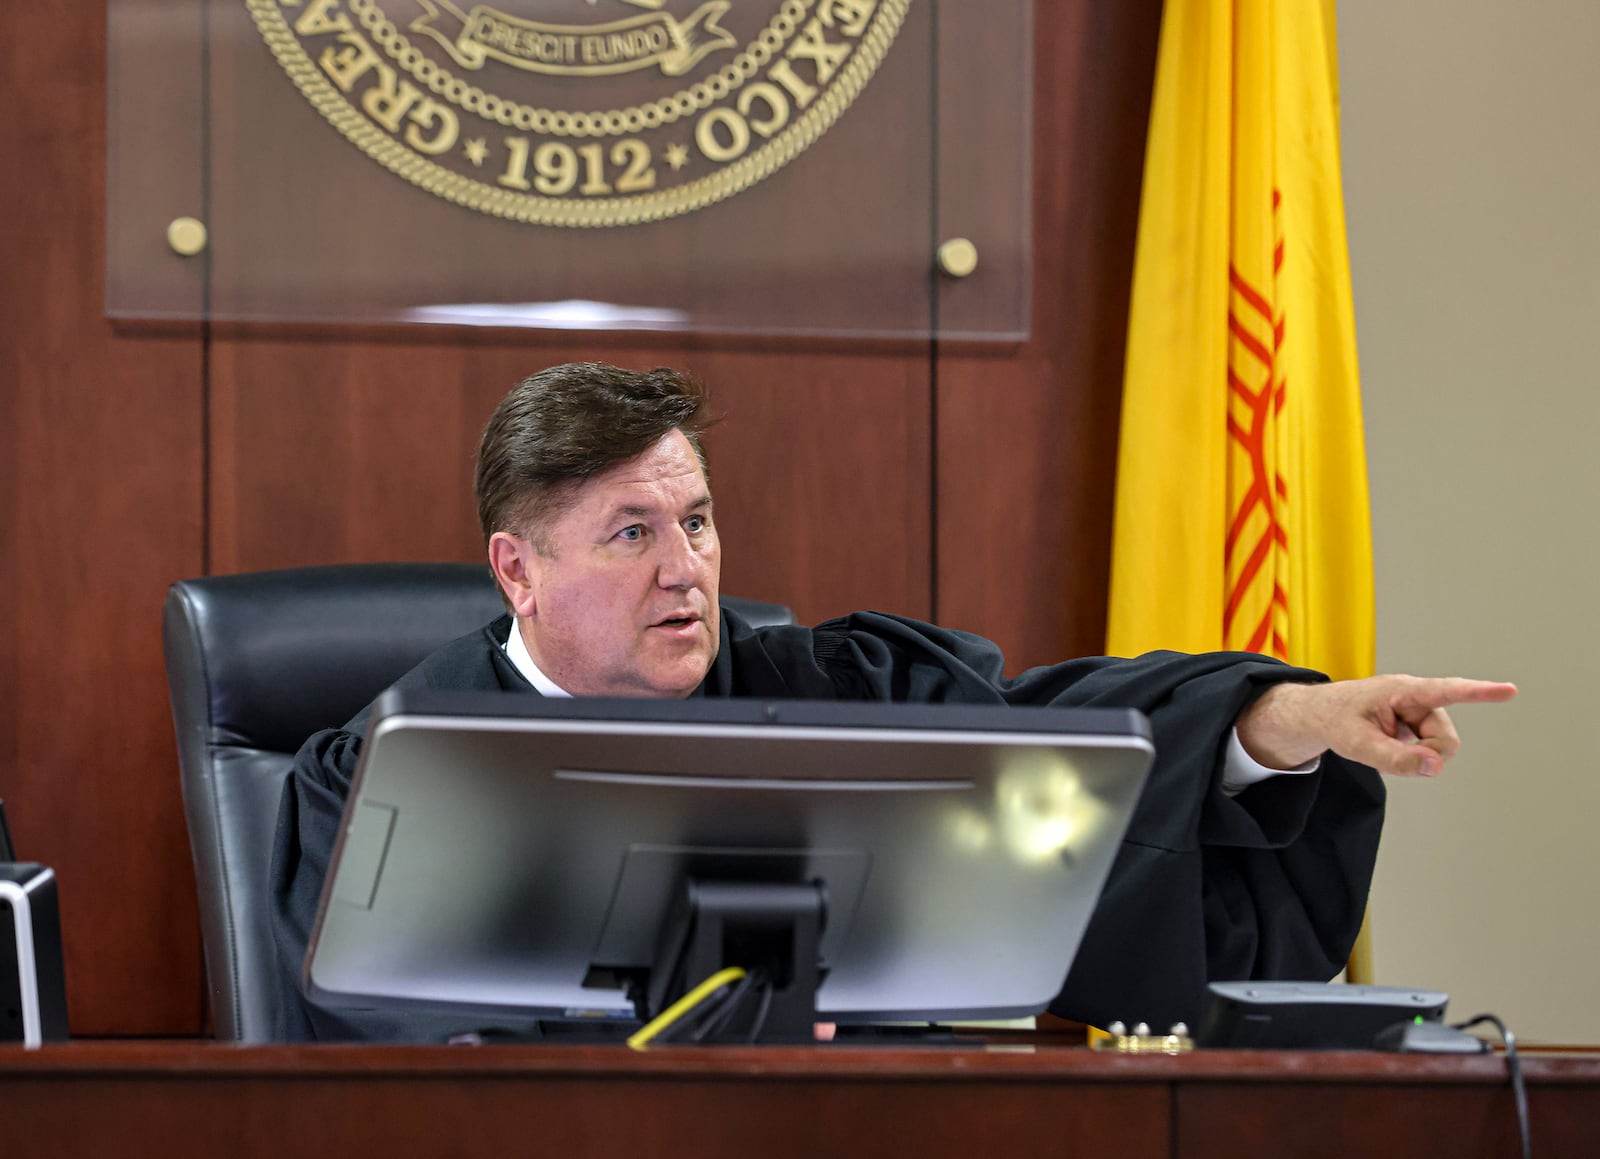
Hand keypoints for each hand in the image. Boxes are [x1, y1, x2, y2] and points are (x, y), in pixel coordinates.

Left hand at [1235, 675, 1517, 776]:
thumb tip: (1436, 767)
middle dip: (1426, 754)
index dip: (1479, 693)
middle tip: (1388, 751)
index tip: (1509, 690)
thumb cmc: (1335, 719)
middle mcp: (1417, 699)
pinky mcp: (1416, 725)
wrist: (1317, 714)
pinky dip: (1409, 756)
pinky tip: (1387, 745)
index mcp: (1403, 691)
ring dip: (1414, 755)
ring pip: (1439, 748)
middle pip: (1445, 739)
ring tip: (1381, 743)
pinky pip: (1427, 751)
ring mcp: (1418, 713)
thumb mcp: (1356, 744)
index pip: (1446, 691)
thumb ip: (1395, 759)